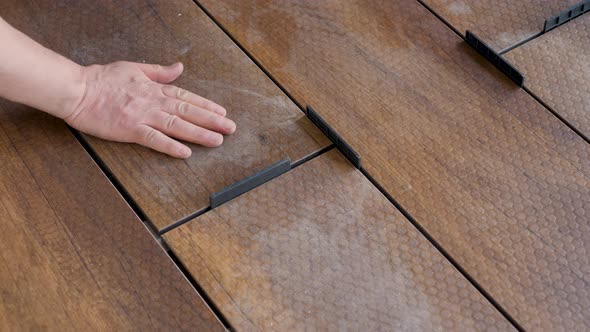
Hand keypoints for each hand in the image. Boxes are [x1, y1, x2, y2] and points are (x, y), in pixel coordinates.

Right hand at [64, 61, 235, 157]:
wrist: (77, 89)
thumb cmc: (102, 78)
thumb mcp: (134, 68)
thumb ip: (158, 71)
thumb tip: (179, 68)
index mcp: (154, 88)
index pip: (186, 96)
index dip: (206, 105)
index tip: (222, 112)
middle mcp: (153, 101)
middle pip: (187, 111)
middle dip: (211, 120)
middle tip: (230, 128)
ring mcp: (143, 115)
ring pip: (177, 125)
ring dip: (198, 133)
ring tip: (216, 140)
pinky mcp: (130, 129)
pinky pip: (154, 139)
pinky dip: (170, 146)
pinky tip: (185, 153)